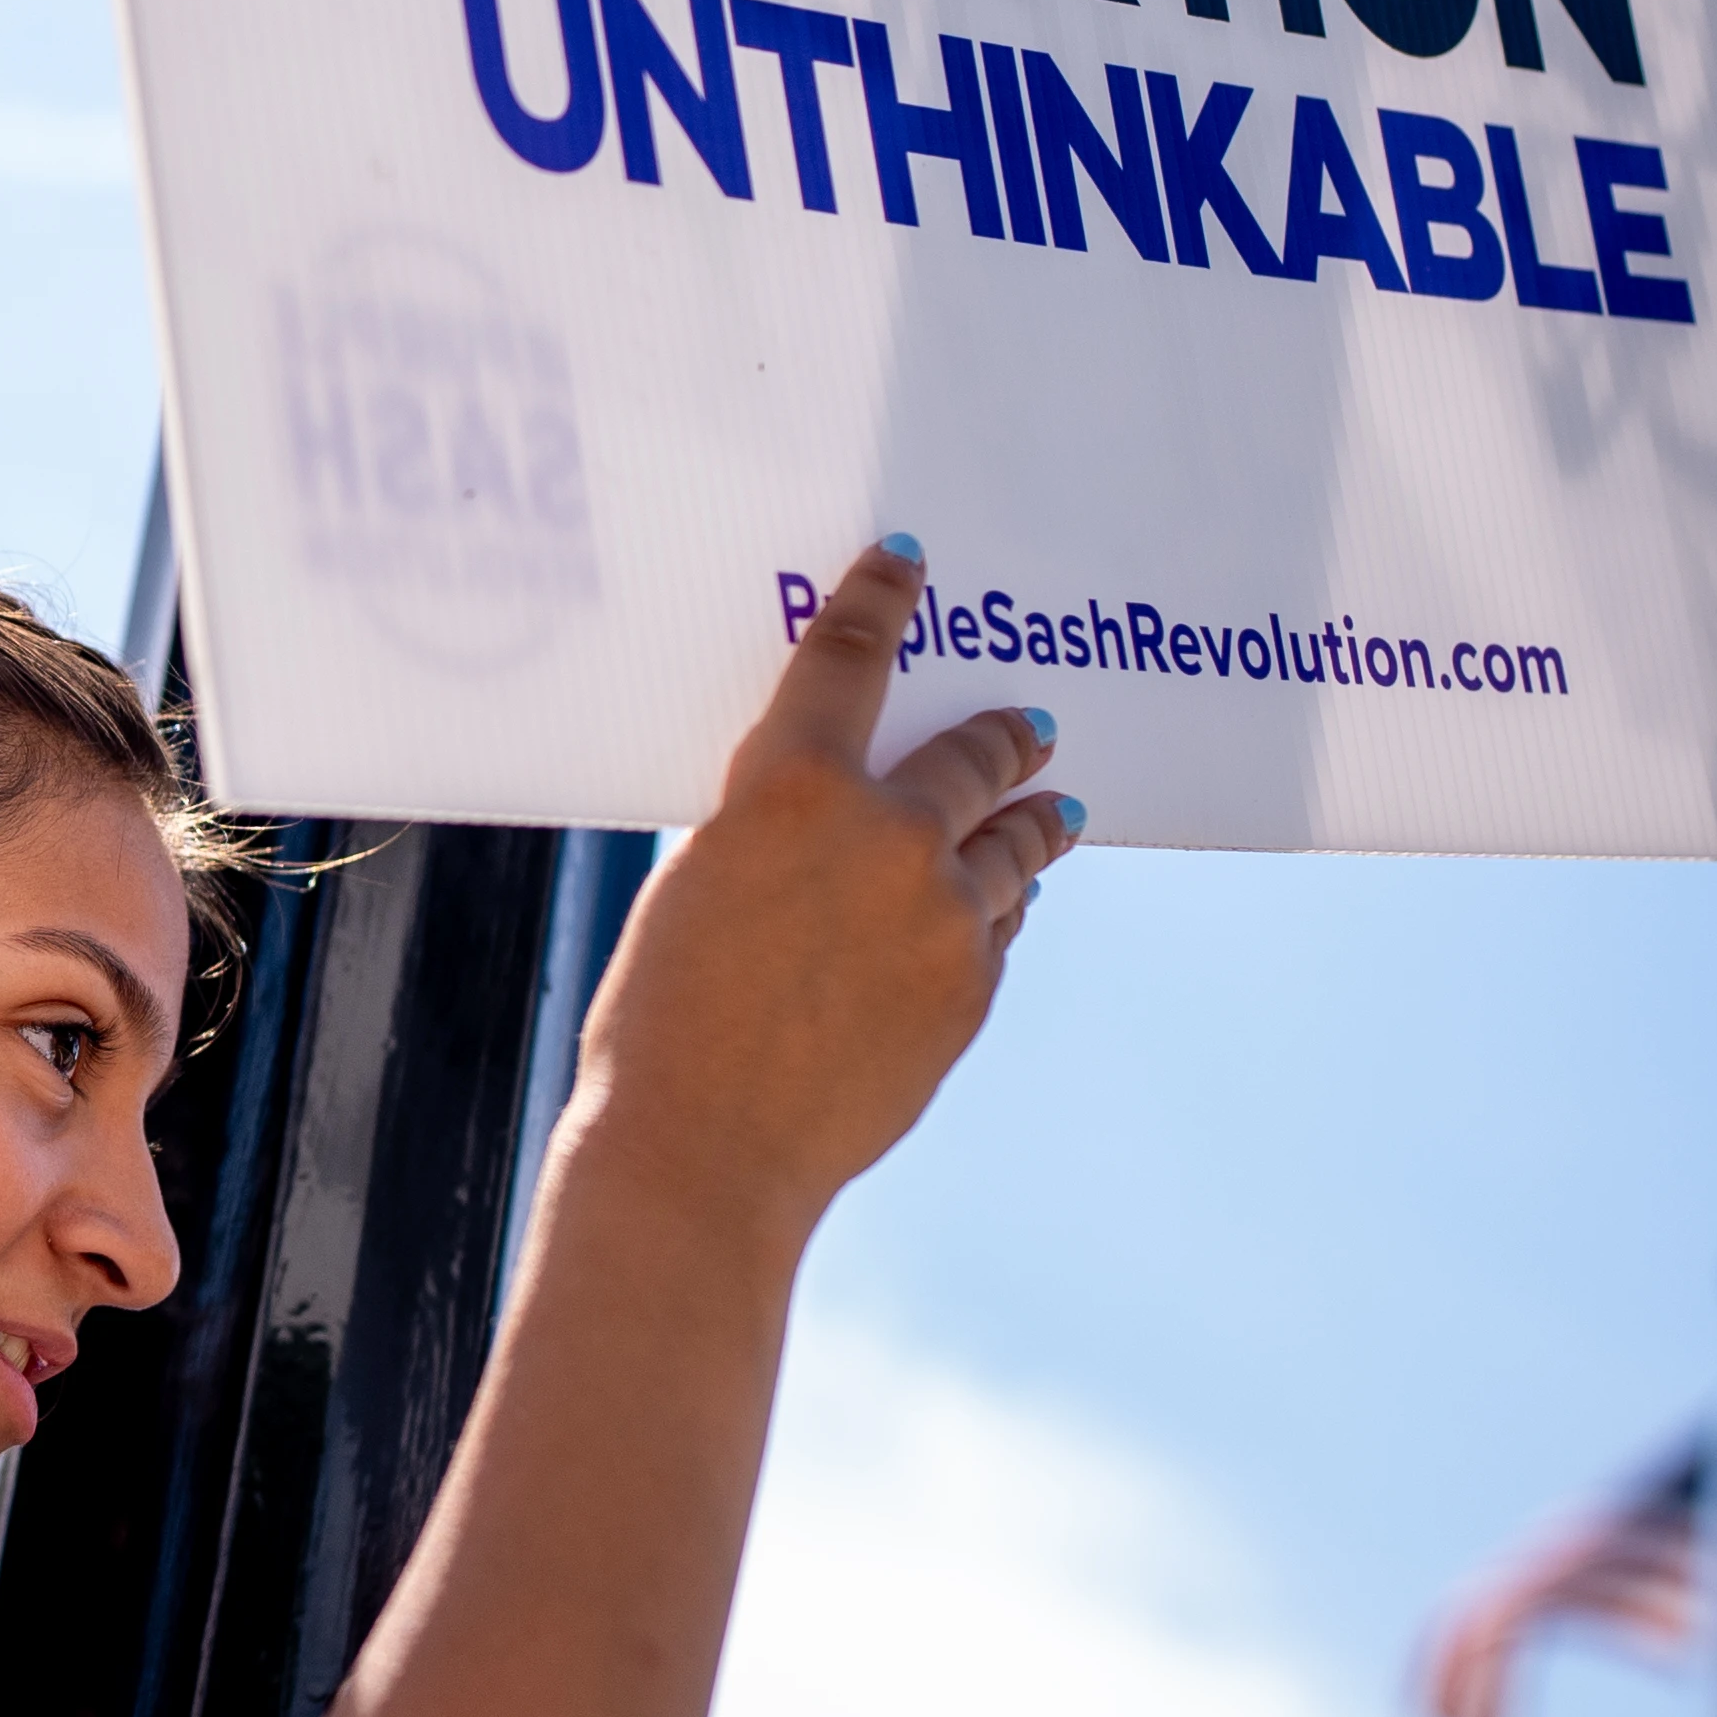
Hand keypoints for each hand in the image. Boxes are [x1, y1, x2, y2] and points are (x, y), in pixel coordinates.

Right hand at [564, 539, 1073, 1245]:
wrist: (704, 1149)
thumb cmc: (661, 1018)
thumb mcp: (700, 887)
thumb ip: (776, 836)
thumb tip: (835, 826)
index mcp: (792, 790)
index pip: (848, 661)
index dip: (879, 603)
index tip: (907, 566)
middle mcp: (886, 837)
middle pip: (971, 757)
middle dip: (1001, 735)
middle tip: (1027, 723)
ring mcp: (943, 918)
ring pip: (1011, 847)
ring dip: (1030, 822)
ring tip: (1055, 810)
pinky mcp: (971, 991)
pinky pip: (997, 928)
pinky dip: (996, 908)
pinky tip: (1000, 908)